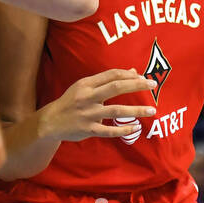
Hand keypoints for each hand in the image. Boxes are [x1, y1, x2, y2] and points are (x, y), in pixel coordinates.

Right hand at [40, 69, 157, 142]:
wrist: (50, 121)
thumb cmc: (72, 101)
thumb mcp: (84, 87)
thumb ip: (106, 80)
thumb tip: (133, 72)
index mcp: (86, 84)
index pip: (112, 75)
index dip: (130, 75)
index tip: (144, 77)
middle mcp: (88, 97)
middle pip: (116, 87)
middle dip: (137, 85)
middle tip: (153, 85)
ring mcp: (89, 114)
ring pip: (116, 110)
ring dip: (136, 110)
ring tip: (151, 110)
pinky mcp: (89, 129)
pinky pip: (109, 131)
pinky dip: (123, 130)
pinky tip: (135, 128)